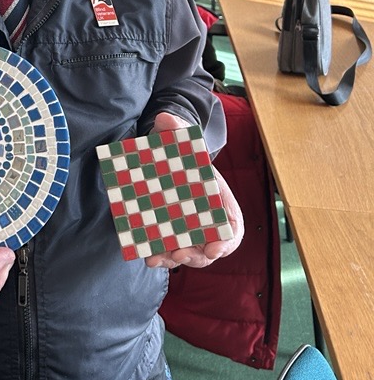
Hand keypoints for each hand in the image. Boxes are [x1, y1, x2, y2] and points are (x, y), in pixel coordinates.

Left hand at [145, 111, 243, 269]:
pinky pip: (169, 251)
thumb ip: (176, 129)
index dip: (226, 242)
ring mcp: (190, 232)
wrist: (166, 160)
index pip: (232, 228)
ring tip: (157, 257)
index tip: (214, 248)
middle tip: (180, 252)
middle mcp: (208, 222)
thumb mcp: (181, 139)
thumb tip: (165, 119)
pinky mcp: (171, 234)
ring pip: (187, 254)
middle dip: (195, 256)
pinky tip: (147, 254)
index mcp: (221, 202)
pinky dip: (161, 256)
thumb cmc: (182, 153)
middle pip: (209, 249)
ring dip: (174, 260)